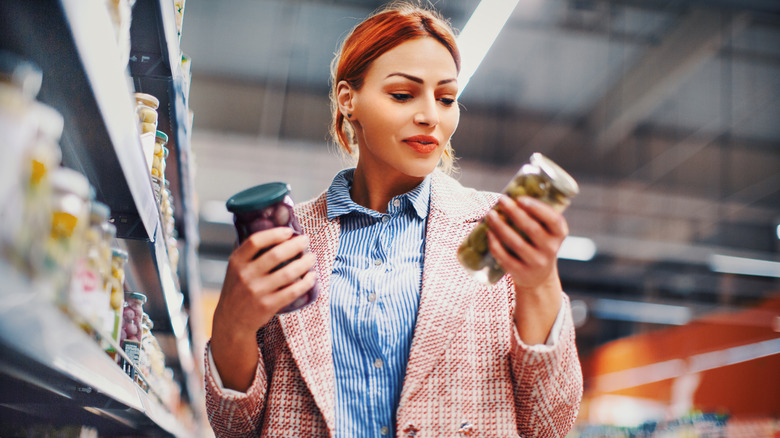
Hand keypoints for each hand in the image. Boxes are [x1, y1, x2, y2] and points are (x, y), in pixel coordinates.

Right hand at [210, 227, 315, 390]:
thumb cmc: (238, 289)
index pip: (255, 241)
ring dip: (304, 263)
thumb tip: (273, 229)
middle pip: (276, 255)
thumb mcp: (235, 268)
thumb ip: (249, 252)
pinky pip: (292, 291)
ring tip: (312, 257)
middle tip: (306, 240)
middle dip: (295, 245)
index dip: (275, 234)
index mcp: (236, 262)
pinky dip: (306, 282)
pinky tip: (312, 276)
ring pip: (288, 273)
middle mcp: (245, 275)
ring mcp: (257, 291)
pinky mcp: (268, 305)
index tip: (289, 231)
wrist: (232, 321)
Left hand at [485, 196, 567, 290]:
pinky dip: (495, 244)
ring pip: (516, 243)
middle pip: (532, 229)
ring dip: (500, 226)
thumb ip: (535, 215)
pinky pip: (505, 257)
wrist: (538, 277)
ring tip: (490, 214)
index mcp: (559, 234)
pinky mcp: (521, 272)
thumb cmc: (538, 243)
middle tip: (501, 200)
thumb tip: (511, 193)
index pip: (553, 220)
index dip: (537, 208)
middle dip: (514, 212)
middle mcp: (551, 249)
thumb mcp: (546, 231)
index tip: (520, 198)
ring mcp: (536, 263)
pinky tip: (489, 232)